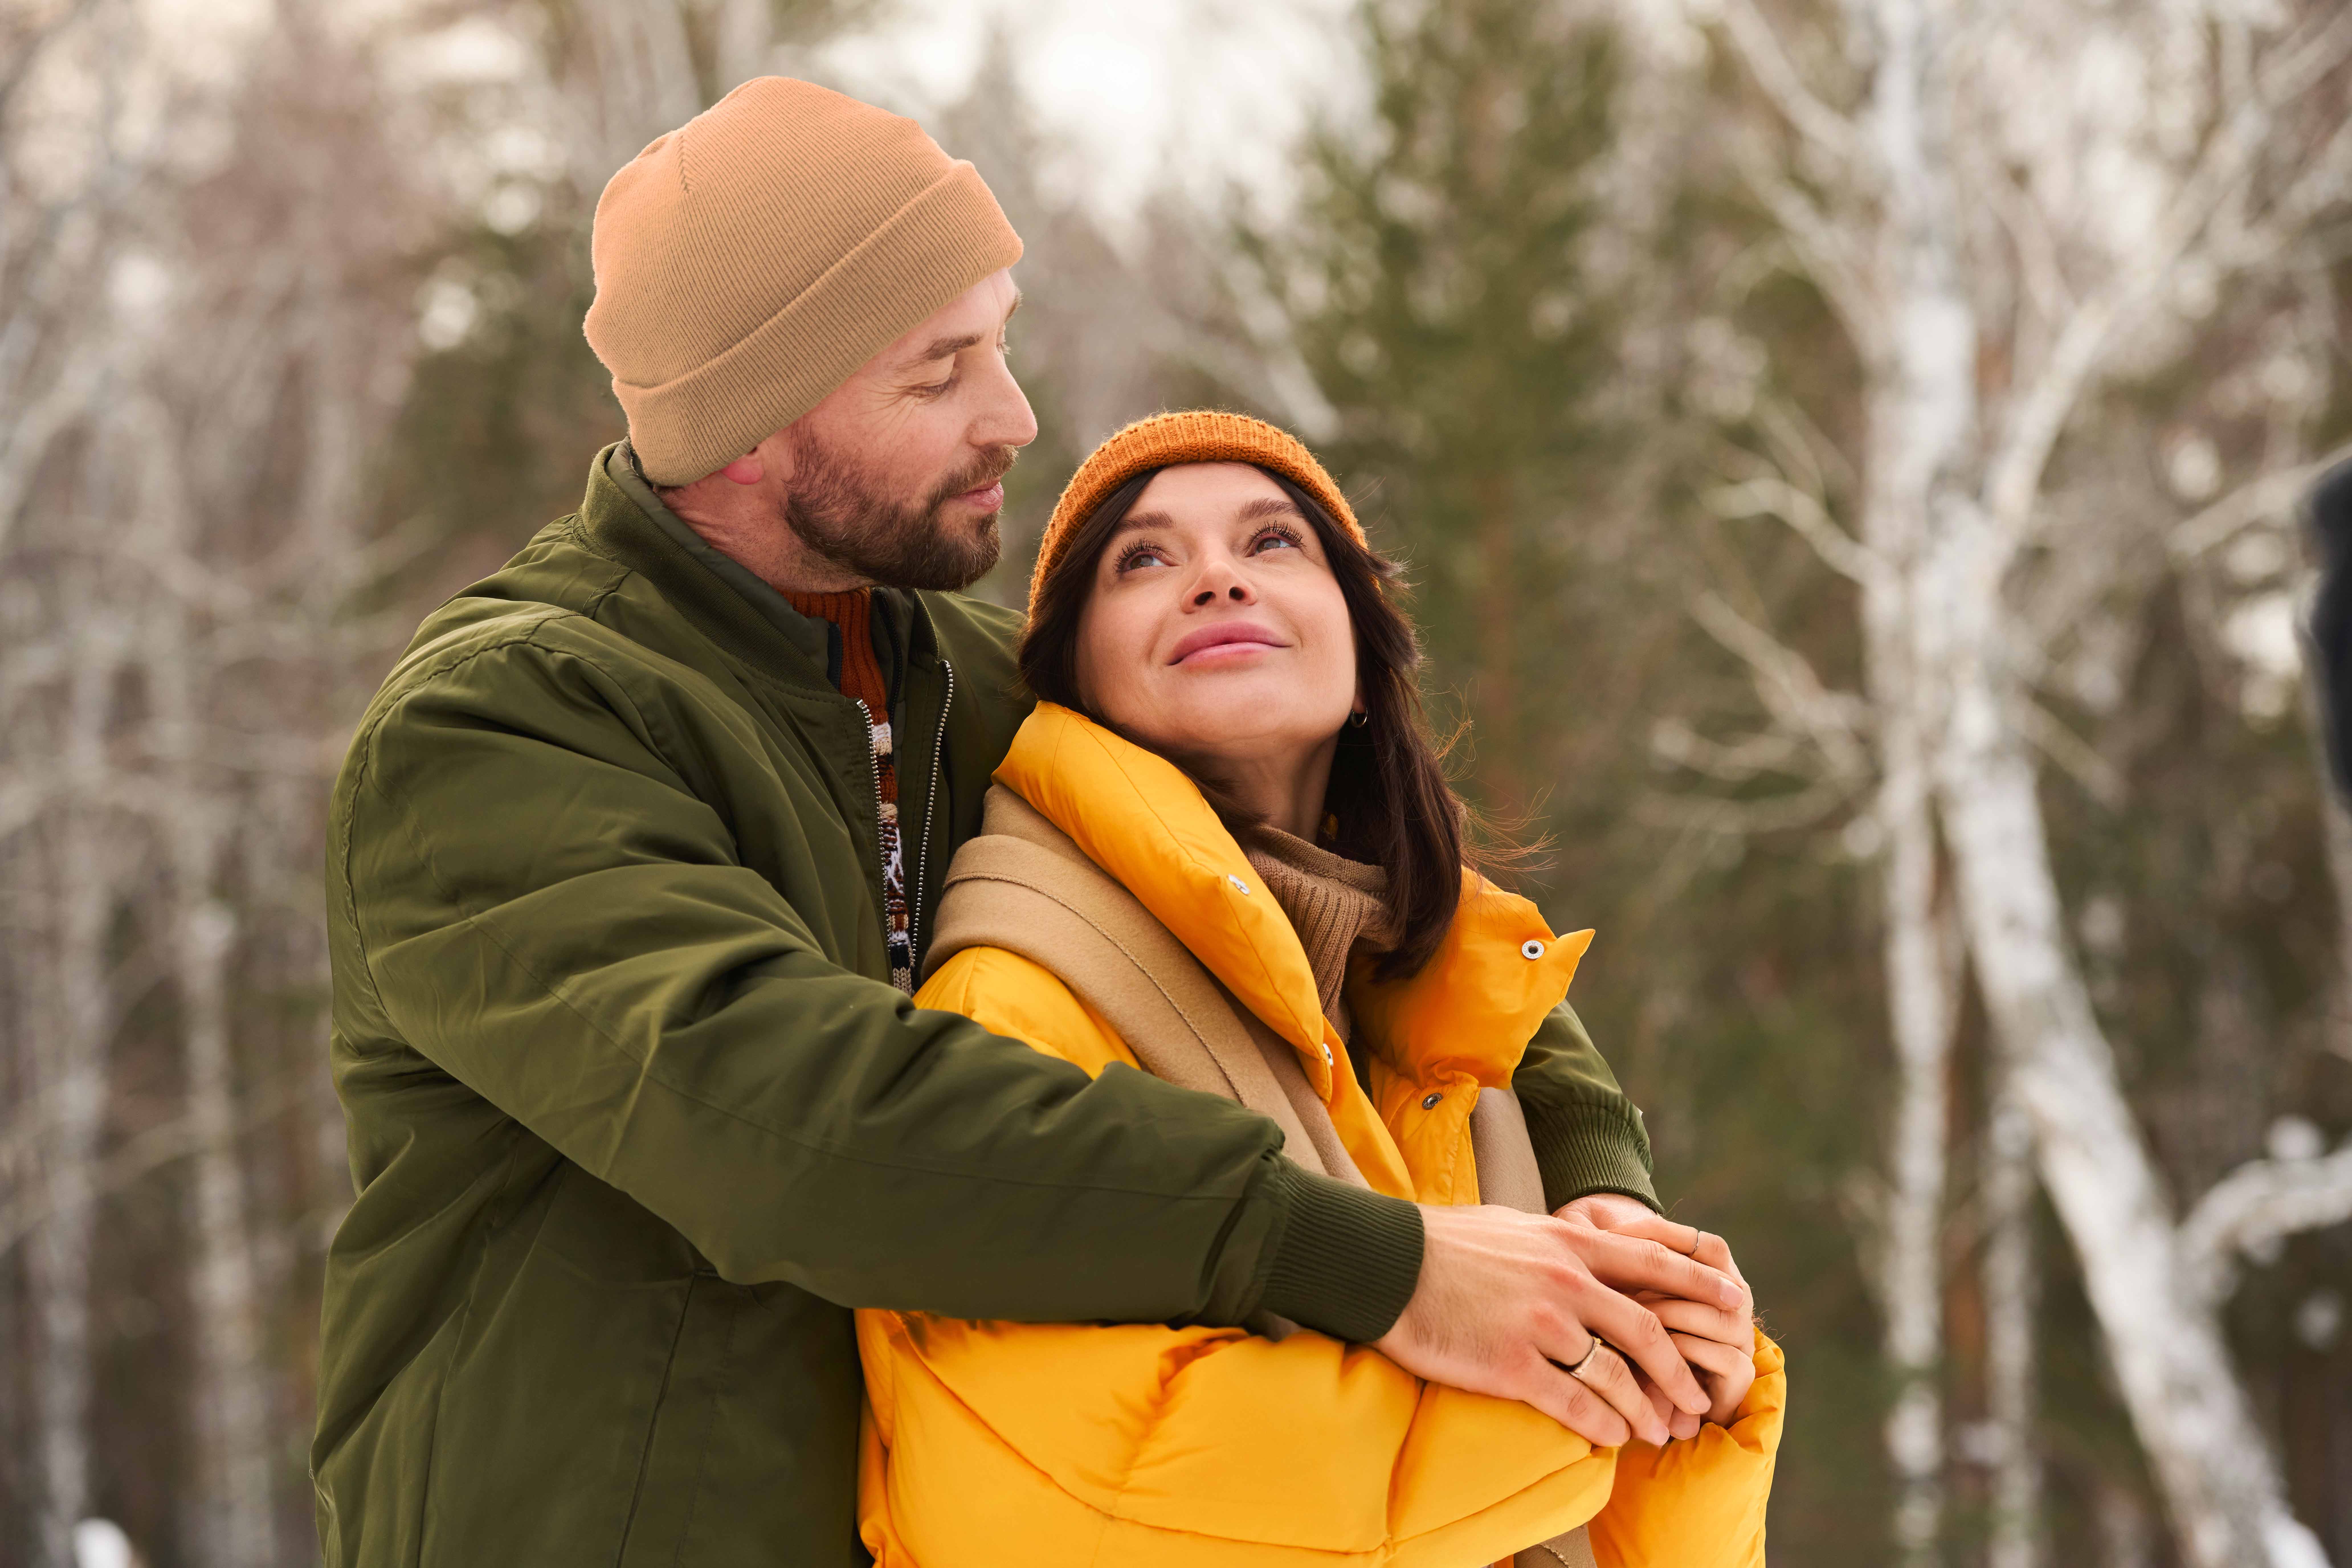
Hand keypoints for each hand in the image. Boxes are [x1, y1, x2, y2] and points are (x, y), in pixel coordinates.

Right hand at [1372, 1203, 1745, 1448]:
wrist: (1385, 1265)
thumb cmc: (1443, 1244)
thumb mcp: (1512, 1225)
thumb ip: (1556, 1239)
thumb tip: (1582, 1240)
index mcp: (1567, 1244)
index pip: (1654, 1262)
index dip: (1701, 1284)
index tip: (1737, 1302)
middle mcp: (1565, 1282)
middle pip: (1646, 1330)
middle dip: (1680, 1369)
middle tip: (1700, 1398)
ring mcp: (1540, 1325)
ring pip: (1615, 1375)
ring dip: (1644, 1408)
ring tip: (1659, 1431)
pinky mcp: (1510, 1365)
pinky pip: (1573, 1404)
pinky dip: (1601, 1426)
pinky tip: (1614, 1439)